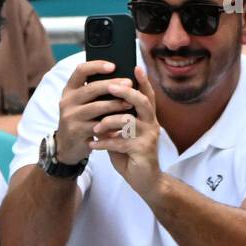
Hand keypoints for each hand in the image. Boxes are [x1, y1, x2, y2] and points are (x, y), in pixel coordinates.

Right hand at [54, 60, 136, 164]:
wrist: (67, 145)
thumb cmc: (81, 118)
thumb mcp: (82, 102)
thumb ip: (95, 91)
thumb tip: (122, 79)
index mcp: (69, 89)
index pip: (80, 71)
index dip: (97, 66)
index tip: (113, 66)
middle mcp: (67, 101)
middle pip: (91, 88)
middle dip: (113, 85)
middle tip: (129, 84)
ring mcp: (71, 116)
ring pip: (96, 107)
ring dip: (115, 104)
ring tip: (130, 103)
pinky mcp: (77, 131)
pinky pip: (98, 125)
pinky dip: (113, 123)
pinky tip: (123, 122)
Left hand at [90, 66, 163, 199]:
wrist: (144, 180)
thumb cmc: (130, 154)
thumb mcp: (120, 134)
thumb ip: (113, 120)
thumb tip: (98, 103)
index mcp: (146, 117)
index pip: (147, 95)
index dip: (143, 81)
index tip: (136, 66)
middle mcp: (151, 124)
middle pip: (142, 101)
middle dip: (125, 93)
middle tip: (111, 87)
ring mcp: (149, 137)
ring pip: (129, 121)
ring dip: (109, 122)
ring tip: (95, 128)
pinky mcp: (143, 150)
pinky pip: (121, 142)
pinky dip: (105, 143)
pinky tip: (93, 145)